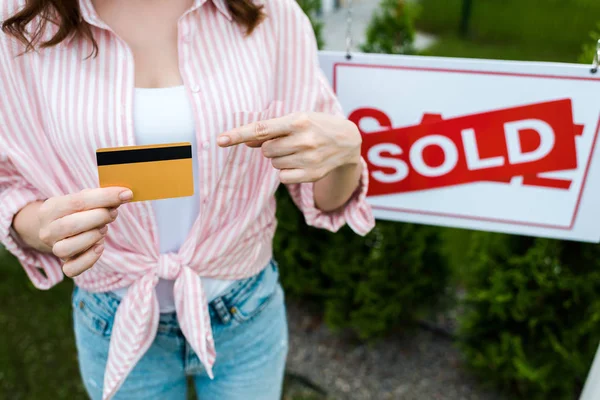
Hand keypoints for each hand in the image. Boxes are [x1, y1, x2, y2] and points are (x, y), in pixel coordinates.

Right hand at [37, 187, 132, 276]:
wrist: (62, 230)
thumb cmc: (79, 211)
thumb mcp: (85, 199)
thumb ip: (101, 197)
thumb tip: (123, 195)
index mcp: (50, 209)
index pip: (76, 202)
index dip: (104, 197)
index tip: (126, 194)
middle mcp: (48, 230)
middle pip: (69, 226)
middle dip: (98, 217)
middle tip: (113, 212)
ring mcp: (54, 249)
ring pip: (66, 249)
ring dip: (91, 237)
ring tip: (104, 228)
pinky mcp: (65, 264)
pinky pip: (72, 269)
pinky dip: (89, 259)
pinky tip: (100, 246)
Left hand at [217, 112, 361, 183]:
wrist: (348, 141)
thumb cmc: (316, 126)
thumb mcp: (297, 119)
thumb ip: (271, 129)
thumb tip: (247, 141)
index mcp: (298, 120)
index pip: (261, 129)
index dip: (238, 134)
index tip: (220, 140)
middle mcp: (304, 139)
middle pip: (266, 150)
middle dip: (272, 147)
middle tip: (289, 141)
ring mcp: (309, 158)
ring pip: (274, 163)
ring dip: (280, 158)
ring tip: (299, 150)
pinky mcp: (311, 174)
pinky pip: (282, 177)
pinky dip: (286, 171)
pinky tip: (301, 163)